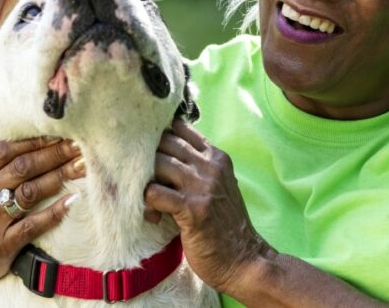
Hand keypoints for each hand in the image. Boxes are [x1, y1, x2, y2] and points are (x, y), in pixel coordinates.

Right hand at [0, 137, 83, 306]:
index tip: (57, 133)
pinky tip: (72, 201)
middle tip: (78, 144)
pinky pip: (33, 225)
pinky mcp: (2, 245)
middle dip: (54, 153)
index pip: (5, 150)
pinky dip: (54, 212)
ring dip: (59, 176)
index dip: (34, 140)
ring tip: (81, 166)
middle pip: (23, 167)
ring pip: (31, 191)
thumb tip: (20, 146)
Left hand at [145, 119, 270, 294]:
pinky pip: (154, 193)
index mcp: (216, 157)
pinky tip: (154, 216)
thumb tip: (163, 152)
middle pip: (163, 142)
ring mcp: (202, 186)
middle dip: (147, 159)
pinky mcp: (192, 209)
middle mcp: (210, 166)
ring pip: (156, 164)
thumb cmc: (224, 225)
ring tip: (150, 202)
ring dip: (145, 182)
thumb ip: (197, 166)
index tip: (150, 154)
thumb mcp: (217, 186)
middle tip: (144, 180)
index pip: (179, 127)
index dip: (158, 137)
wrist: (244, 260)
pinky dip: (148, 204)